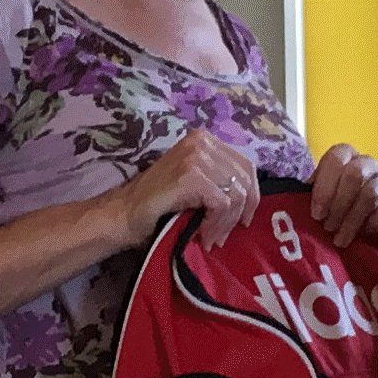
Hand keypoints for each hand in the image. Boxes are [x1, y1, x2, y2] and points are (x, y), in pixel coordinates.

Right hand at [111, 128, 259, 251]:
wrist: (124, 213)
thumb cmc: (160, 204)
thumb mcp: (197, 185)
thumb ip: (221, 182)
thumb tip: (252, 202)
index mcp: (206, 140)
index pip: (246, 166)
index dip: (251, 196)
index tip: (243, 220)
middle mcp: (202, 141)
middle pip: (245, 179)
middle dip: (240, 213)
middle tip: (222, 235)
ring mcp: (196, 156)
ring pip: (236, 194)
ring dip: (226, 223)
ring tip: (210, 238)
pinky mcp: (190, 175)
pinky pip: (222, 204)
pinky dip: (216, 224)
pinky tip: (203, 235)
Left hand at [310, 143, 377, 247]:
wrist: (360, 221)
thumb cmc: (332, 206)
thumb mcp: (316, 197)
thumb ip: (306, 194)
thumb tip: (290, 201)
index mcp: (345, 155)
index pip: (337, 157)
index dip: (325, 187)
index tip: (316, 214)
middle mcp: (368, 163)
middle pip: (356, 174)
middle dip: (339, 205)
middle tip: (328, 228)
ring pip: (371, 193)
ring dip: (352, 220)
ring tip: (340, 238)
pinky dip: (375, 224)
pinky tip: (363, 234)